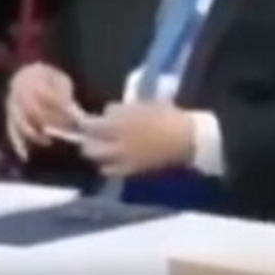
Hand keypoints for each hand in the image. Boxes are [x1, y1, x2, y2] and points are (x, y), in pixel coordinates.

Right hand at [6, 63, 77, 160]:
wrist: (26, 75)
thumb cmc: (49, 80)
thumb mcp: (60, 79)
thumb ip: (64, 93)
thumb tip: (71, 111)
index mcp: (33, 78)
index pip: (47, 96)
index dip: (60, 107)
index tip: (72, 116)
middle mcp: (19, 92)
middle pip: (33, 111)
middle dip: (50, 122)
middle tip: (65, 129)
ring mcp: (12, 105)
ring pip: (20, 123)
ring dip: (34, 134)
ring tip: (48, 141)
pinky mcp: (9, 116)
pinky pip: (11, 131)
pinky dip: (17, 144)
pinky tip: (24, 156)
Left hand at [80, 103, 195, 177]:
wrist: (187, 138)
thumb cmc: (169, 116)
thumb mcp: (145, 105)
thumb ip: (123, 110)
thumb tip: (108, 113)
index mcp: (121, 120)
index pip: (92, 122)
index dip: (89, 121)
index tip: (92, 119)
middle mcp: (116, 139)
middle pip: (89, 141)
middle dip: (88, 137)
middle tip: (92, 134)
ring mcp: (122, 156)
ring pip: (96, 156)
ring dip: (95, 150)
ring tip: (100, 147)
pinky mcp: (130, 168)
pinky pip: (109, 170)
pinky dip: (106, 166)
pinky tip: (111, 161)